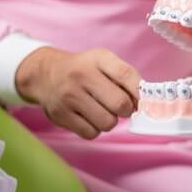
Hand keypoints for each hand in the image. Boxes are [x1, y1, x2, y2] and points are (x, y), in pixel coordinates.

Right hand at [15, 47, 139, 138]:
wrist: (45, 75)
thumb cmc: (83, 71)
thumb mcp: (103, 63)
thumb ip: (126, 78)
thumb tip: (146, 104)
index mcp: (98, 59)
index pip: (127, 75)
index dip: (139, 93)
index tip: (141, 100)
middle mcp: (82, 75)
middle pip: (120, 104)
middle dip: (125, 110)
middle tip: (118, 107)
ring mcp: (70, 96)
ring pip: (107, 123)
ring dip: (109, 121)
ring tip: (101, 111)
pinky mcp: (61, 115)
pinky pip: (91, 133)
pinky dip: (94, 129)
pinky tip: (88, 118)